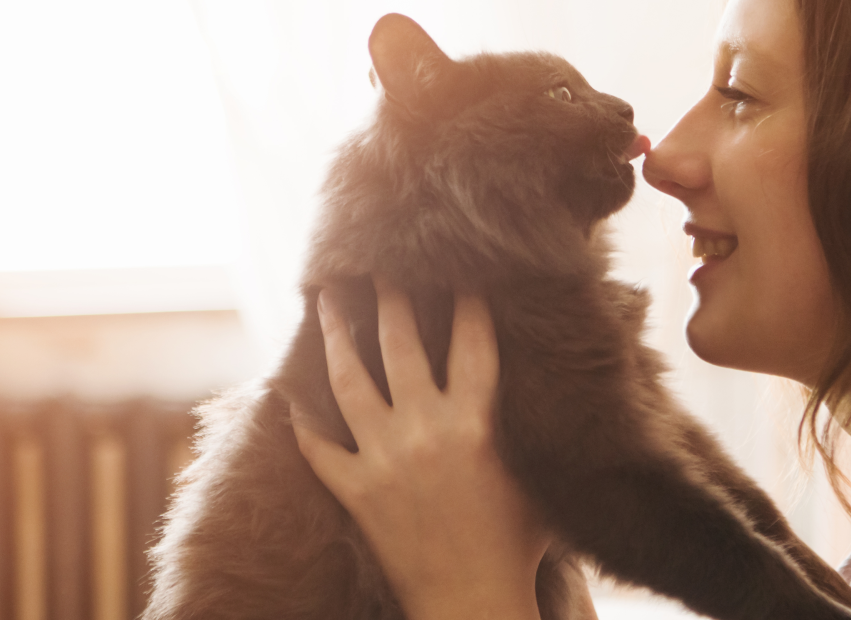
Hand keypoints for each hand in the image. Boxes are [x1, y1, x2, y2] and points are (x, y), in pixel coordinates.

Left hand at [292, 278, 549, 619]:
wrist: (472, 601)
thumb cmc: (517, 546)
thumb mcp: (537, 477)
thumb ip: (532, 430)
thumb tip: (559, 392)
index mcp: (476, 423)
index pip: (472, 342)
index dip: (467, 300)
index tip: (459, 268)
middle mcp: (425, 430)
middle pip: (400, 345)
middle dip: (391, 298)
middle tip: (380, 264)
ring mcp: (384, 459)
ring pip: (350, 383)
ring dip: (338, 337)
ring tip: (328, 303)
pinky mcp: (356, 492)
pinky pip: (319, 448)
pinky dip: (303, 423)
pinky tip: (291, 398)